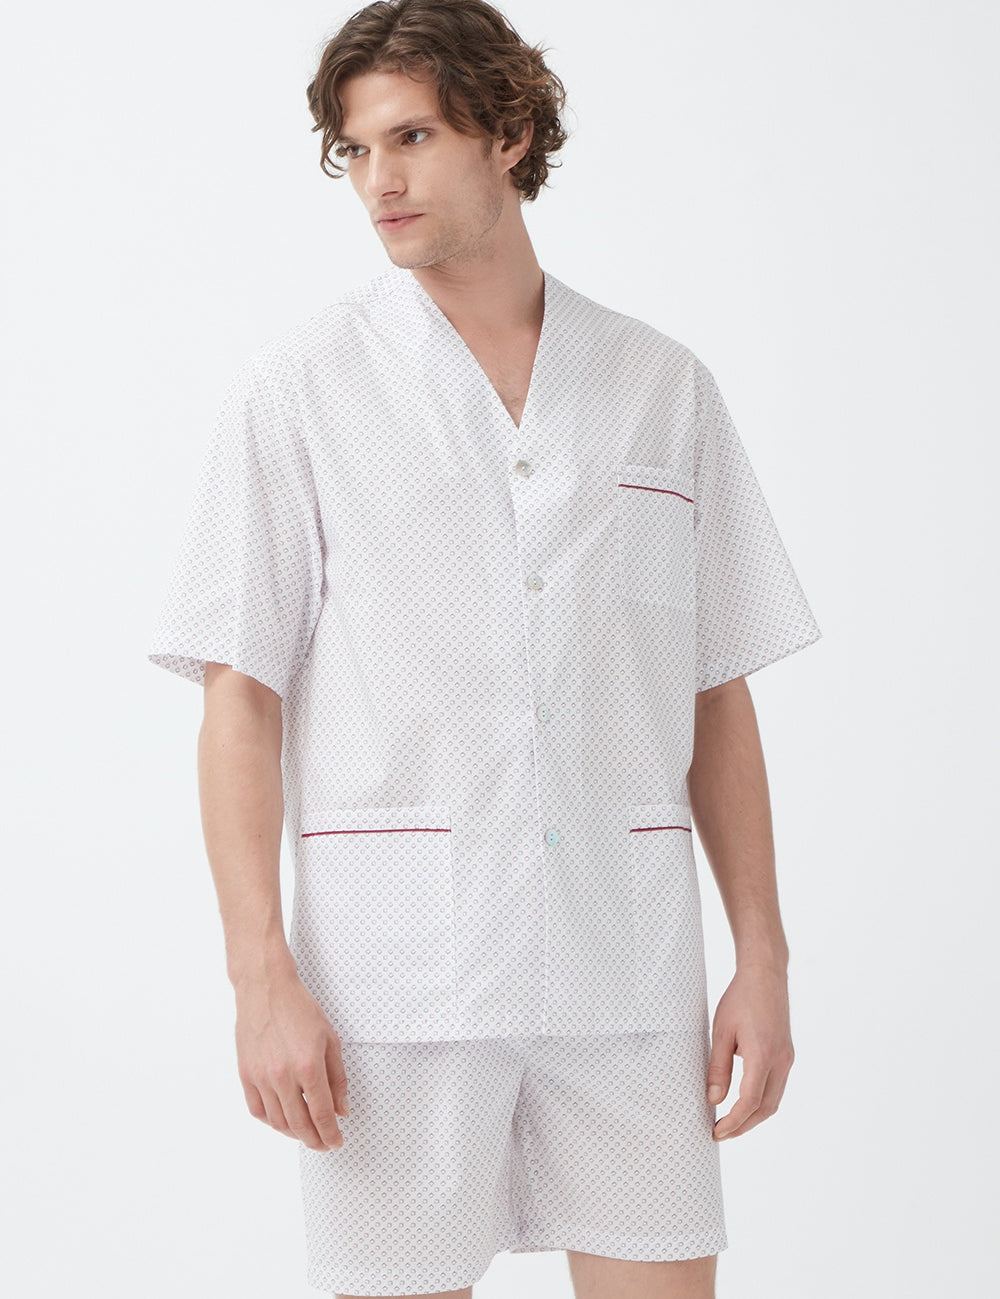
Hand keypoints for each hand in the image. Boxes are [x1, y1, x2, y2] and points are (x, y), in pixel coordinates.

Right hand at [234, 967, 349, 1151]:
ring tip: (305, 1134)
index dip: (330, 1133)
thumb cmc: (299, 1008)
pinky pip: (257, 1110)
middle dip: (315, 1140)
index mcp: (308, 1066)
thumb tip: (342, 1108)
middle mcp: (282, 1076)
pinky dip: (271, 1122)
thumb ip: (338, 1077)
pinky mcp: (246, 1074)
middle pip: (299, 1124)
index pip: (322, 1114)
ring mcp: (261, 1077)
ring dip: (294, 1134)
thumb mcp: (330, 1039)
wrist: (266, 988)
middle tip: (323, 1144)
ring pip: (278, 1122)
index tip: (336, 1141)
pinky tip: (282, 1121)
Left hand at [706, 961, 794, 1140]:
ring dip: (753, 1116)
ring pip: (774, 1100)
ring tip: (730, 1122)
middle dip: (744, 1126)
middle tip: (721, 1133)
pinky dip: (761, 1101)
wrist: (765, 975)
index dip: (733, 1122)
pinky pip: (776, 1086)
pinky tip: (744, 1102)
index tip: (716, 1131)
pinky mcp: (786, 1054)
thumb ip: (718, 1067)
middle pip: (766, 1108)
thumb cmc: (741, 998)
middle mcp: (780, 1061)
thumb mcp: (721, 1031)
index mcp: (763, 1055)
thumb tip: (714, 1099)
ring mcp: (787, 1058)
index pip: (750, 1101)